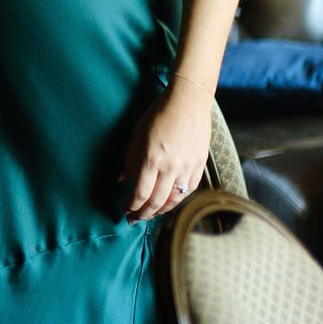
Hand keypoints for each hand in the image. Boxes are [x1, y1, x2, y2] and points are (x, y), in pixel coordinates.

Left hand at [119, 81, 211, 221]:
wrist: (189, 103)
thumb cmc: (158, 115)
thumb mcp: (137, 135)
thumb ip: (130, 160)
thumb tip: (123, 181)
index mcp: (151, 159)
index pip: (140, 193)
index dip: (131, 206)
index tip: (124, 210)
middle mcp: (170, 168)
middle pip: (157, 201)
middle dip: (144, 214)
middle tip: (135, 220)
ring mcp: (187, 168)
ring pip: (175, 200)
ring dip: (161, 211)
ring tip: (152, 214)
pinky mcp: (200, 166)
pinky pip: (189, 190)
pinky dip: (179, 200)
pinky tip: (170, 203)